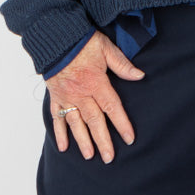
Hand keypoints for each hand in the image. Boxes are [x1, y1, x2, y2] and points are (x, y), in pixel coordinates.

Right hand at [46, 30, 144, 162]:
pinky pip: (56, 117)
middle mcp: (80, 93)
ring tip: (90, 156)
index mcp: (96, 82)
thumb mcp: (106, 48)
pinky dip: (59, 132)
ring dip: (83, 141)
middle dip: (102, 140)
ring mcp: (66, 96)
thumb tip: (140, 76)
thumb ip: (122, 64)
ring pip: (75, 123)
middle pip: (94, 121)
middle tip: (109, 157)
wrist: (55, 36)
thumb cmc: (81, 40)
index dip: (122, 124)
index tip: (129, 139)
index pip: (112, 107)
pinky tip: (64, 146)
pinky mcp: (55, 96)